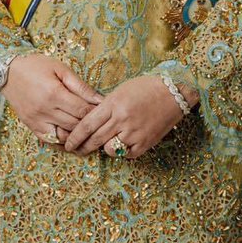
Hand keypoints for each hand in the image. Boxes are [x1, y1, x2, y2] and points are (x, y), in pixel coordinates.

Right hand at [0, 52, 104, 142]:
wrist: (9, 72)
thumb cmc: (36, 66)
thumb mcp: (60, 69)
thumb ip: (80, 86)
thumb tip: (99, 99)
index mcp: (54, 93)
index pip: (82, 110)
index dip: (95, 112)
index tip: (104, 111)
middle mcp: (45, 110)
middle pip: (75, 125)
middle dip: (89, 124)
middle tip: (99, 122)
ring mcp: (37, 121)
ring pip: (64, 136)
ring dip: (77, 136)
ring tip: (87, 131)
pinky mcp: (31, 126)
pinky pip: (51, 140)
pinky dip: (63, 141)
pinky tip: (71, 137)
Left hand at [62, 74, 193, 159]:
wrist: (173, 93)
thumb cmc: (145, 88)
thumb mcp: (120, 91)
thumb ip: (105, 107)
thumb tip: (91, 123)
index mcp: (113, 104)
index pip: (86, 125)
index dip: (74, 136)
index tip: (68, 143)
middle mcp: (122, 120)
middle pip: (94, 139)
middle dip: (82, 147)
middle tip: (76, 151)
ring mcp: (134, 133)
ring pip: (109, 149)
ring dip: (104, 148)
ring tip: (105, 142)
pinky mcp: (145, 143)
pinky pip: (126, 154)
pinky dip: (122, 151)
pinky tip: (123, 143)